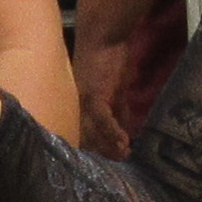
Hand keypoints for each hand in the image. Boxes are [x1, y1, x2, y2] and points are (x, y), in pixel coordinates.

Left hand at [71, 33, 138, 160]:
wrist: (102, 35)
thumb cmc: (107, 59)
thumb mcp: (113, 90)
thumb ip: (118, 111)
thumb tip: (127, 131)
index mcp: (74, 107)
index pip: (80, 134)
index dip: (91, 150)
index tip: (103, 164)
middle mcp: (74, 107)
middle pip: (84, 137)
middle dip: (100, 153)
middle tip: (116, 165)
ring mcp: (82, 102)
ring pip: (93, 132)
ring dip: (109, 147)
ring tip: (123, 157)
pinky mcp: (95, 95)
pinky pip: (104, 120)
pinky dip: (114, 133)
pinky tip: (125, 143)